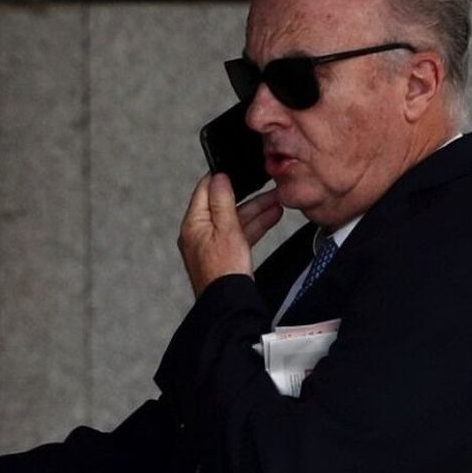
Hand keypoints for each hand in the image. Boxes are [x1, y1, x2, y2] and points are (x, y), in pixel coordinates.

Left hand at [178, 174, 282, 296]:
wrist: (229, 303)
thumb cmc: (224, 271)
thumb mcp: (226, 228)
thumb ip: (222, 201)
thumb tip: (218, 177)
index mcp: (193, 224)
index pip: (204, 190)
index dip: (221, 177)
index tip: (236, 169)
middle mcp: (199, 233)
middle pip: (223, 205)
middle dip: (248, 196)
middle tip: (267, 187)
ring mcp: (212, 245)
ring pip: (235, 220)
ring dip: (257, 210)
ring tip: (277, 200)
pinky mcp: (224, 256)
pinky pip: (239, 235)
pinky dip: (255, 226)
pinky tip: (272, 217)